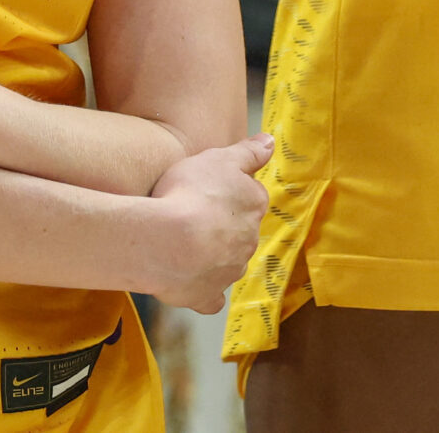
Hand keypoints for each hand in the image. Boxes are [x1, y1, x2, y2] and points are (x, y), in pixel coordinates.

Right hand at [143, 133, 274, 313]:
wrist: (167, 241)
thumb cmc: (191, 193)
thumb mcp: (219, 158)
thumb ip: (248, 152)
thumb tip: (271, 142)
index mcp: (253, 205)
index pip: (251, 196)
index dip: (229, 192)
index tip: (210, 190)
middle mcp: (248, 240)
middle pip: (240, 230)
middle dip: (222, 225)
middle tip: (192, 214)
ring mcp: (229, 271)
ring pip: (227, 262)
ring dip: (212, 255)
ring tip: (182, 243)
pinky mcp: (207, 296)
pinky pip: (210, 297)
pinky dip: (203, 290)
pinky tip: (189, 282)